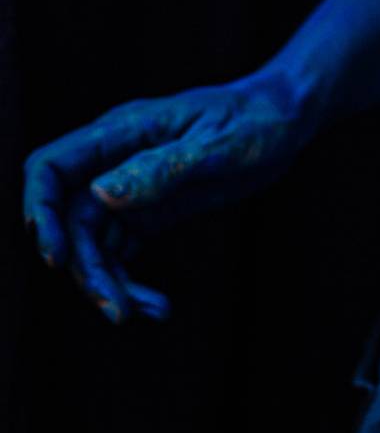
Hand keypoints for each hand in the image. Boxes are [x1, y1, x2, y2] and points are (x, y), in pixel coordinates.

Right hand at [22, 68, 313, 322]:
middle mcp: (115, 161)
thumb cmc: (255, 120)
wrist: (284, 119)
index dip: (41, 211)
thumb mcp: (217, 145)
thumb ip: (161, 168)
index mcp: (121, 132)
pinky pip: (122, 252)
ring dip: (110, 282)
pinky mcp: (150, 213)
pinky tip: (158, 307)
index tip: (57, 256)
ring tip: (146, 313)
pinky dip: (130, 281)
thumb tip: (103, 194)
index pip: (51, 168)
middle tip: (117, 310)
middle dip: (85, 267)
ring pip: (94, 243)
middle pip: (70, 218)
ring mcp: (130, 189)